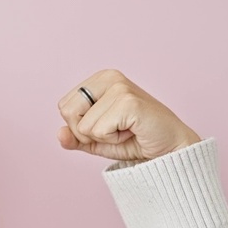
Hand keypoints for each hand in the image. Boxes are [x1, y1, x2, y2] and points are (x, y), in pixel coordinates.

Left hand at [56, 69, 201, 161]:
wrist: (169, 150)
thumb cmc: (136, 141)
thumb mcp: (98, 141)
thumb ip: (75, 138)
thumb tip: (59, 134)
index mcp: (100, 79)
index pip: (63, 107)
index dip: (80, 127)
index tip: (107, 125)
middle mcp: (109, 77)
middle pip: (67, 112)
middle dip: (86, 132)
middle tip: (115, 129)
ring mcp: (119, 87)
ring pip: (82, 125)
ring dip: (103, 137)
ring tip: (126, 130)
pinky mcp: (128, 101)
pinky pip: (97, 131)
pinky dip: (113, 140)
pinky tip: (132, 131)